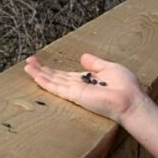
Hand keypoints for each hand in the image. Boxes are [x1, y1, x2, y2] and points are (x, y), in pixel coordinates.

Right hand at [24, 53, 145, 122]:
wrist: (130, 101)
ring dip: (39, 74)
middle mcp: (78, 87)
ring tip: (26, 67)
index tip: (39, 61)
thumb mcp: (109, 68)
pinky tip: (36, 76)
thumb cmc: (125, 87)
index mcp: (86, 80)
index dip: (51, 68)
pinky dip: (45, 82)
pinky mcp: (75, 95)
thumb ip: (94, 63)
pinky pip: (57, 87)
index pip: (64, 74)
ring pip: (53, 82)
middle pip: (55, 77)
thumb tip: (83, 56)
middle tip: (28, 62)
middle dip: (41, 69)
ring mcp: (75, 92)